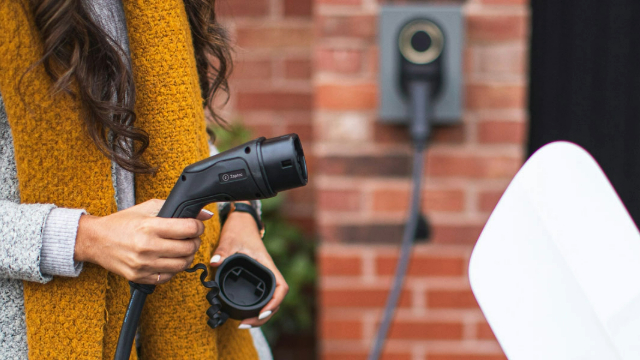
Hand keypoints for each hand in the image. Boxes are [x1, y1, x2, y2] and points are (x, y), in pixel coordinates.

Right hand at [75, 199, 211, 283]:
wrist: (96, 240)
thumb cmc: (122, 222)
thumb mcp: (148, 208)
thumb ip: (175, 208)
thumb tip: (204, 215)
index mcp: (150, 227)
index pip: (188, 229)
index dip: (198, 226)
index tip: (197, 226)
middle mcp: (147, 247)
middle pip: (188, 249)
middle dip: (195, 242)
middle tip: (192, 238)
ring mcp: (143, 265)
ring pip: (181, 265)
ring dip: (187, 256)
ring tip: (183, 249)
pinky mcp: (139, 277)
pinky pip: (167, 277)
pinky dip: (174, 269)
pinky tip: (170, 259)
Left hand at [210, 203, 287, 328]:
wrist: (242, 221)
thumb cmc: (239, 229)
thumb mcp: (230, 239)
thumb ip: (223, 251)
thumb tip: (215, 262)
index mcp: (266, 265)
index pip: (281, 287)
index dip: (274, 303)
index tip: (261, 313)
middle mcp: (267, 272)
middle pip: (276, 300)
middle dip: (264, 316)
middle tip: (246, 323)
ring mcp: (262, 276)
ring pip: (269, 300)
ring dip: (260, 315)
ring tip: (244, 323)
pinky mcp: (256, 277)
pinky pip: (261, 295)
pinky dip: (255, 307)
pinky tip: (244, 314)